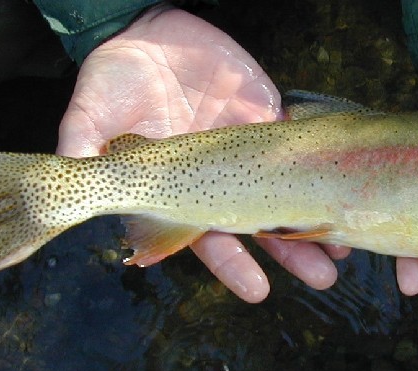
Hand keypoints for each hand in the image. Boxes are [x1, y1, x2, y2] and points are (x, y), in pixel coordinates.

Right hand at [56, 7, 348, 302]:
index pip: (207, 237)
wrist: (149, 30)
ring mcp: (246, 151)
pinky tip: (346, 189)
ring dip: (315, 223)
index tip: (258, 292)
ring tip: (344, 252)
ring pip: (285, 194)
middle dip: (290, 253)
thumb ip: (83, 152)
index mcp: (175, 189)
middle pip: (257, 225)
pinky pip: (300, 149)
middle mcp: (215, 178)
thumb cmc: (114, 76)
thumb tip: (71, 183)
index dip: (231, 265)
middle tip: (323, 280)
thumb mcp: (90, 113)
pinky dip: (322, 171)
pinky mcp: (269, 119)